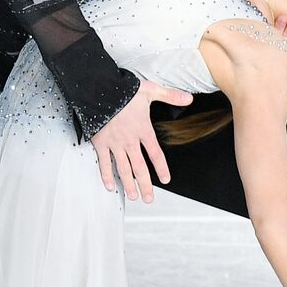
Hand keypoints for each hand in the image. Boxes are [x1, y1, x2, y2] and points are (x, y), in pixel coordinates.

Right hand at [90, 79, 192, 202]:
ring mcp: (114, 143)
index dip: (161, 168)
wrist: (99, 89)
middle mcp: (129, 140)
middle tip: (148, 198)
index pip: (155, 154)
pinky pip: (104, 162)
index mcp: (142, 130)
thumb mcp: (150, 90)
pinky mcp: (100, 142)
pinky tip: (110, 185)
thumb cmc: (123, 90)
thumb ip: (170, 96)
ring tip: (133, 196)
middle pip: (139, 168)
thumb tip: (188, 98)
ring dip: (128, 185)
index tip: (165, 179)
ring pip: (123, 169)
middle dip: (145, 185)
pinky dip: (106, 175)